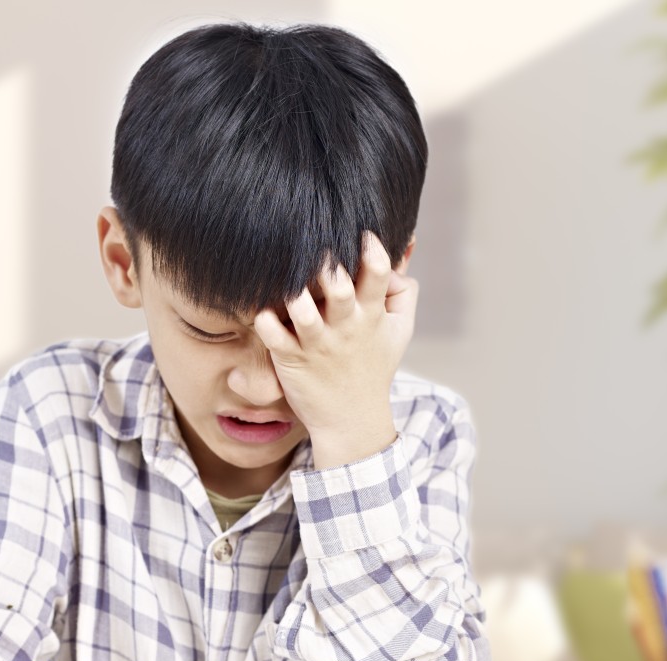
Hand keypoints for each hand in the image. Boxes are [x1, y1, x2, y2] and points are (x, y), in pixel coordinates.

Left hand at [253, 232, 417, 468]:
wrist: (352, 420)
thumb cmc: (373, 366)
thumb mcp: (400, 331)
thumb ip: (404, 292)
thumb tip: (402, 252)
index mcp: (371, 315)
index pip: (378, 275)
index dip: (372, 250)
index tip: (363, 234)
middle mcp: (344, 326)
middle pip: (339, 289)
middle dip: (328, 268)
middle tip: (317, 250)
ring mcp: (316, 343)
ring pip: (304, 313)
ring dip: (295, 295)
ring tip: (290, 283)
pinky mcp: (291, 359)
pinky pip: (274, 337)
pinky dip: (266, 322)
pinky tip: (263, 312)